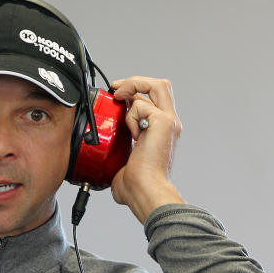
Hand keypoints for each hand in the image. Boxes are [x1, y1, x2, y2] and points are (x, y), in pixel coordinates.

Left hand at [109, 76, 184, 222]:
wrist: (145, 190)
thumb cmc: (136, 185)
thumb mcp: (124, 161)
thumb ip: (120, 150)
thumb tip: (104, 160)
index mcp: (162, 131)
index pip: (155, 98)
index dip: (137, 91)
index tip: (118, 96)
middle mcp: (169, 123)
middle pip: (160, 85)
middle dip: (136, 82)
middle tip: (117, 89)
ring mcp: (168, 121)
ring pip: (155, 86)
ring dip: (133, 91)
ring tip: (119, 102)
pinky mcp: (163, 123)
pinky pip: (142, 105)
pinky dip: (131, 115)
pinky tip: (130, 133)